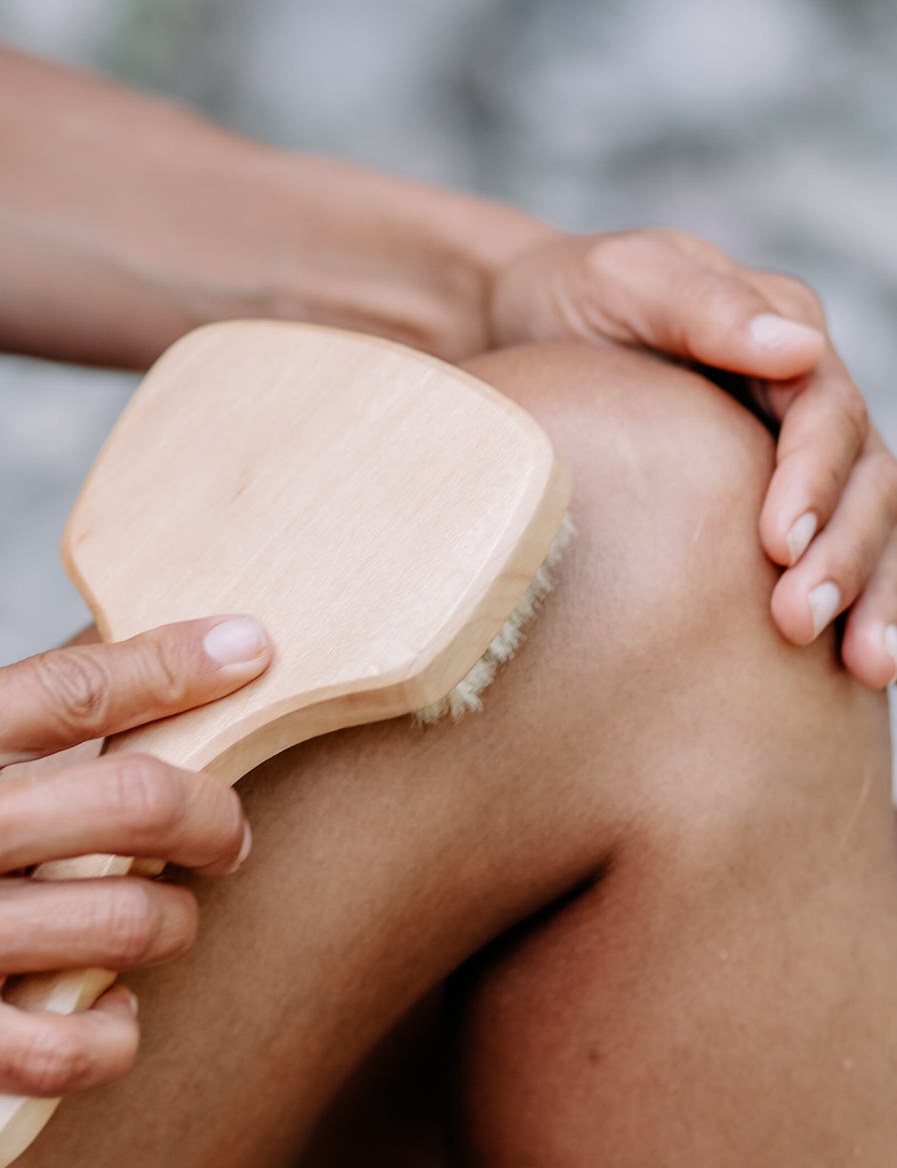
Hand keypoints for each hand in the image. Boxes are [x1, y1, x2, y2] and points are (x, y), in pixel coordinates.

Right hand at [0, 617, 270, 1112]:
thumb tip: (73, 707)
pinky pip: (65, 1054)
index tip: (248, 648)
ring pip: (130, 928)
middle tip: (224, 827)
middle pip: (141, 805)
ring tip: (155, 920)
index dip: (182, 659)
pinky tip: (100, 1017)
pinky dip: (110, 1038)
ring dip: (171, 922)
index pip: (78, 683)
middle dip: (217, 815)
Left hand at [490, 229, 896, 687]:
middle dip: (846, 555)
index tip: (777, 545)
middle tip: (800, 622)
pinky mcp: (758, 498)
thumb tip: (797, 348)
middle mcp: (802, 396)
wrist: (523, 324)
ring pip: (862, 523)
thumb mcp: (624, 278)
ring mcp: (787, 451)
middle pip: (862, 478)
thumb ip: (700, 307)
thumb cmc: (571, 298)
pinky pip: (821, 551)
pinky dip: (846, 603)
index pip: (827, 413)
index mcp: (782, 335)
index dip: (811, 479)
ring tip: (862, 667)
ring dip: (868, 593)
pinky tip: (846, 672)